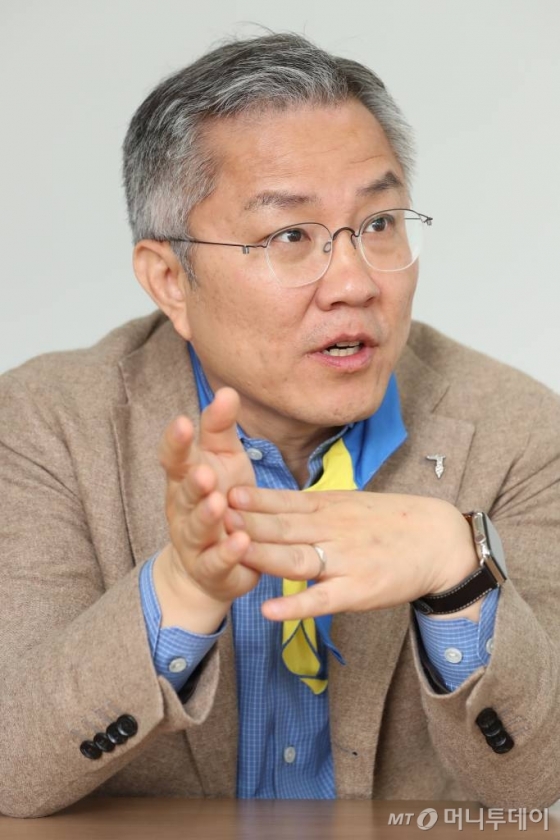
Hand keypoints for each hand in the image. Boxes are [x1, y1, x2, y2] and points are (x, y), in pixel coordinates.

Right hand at [158, 387, 258, 604]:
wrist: (213, 565)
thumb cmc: (222, 499)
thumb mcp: (224, 460)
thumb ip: (221, 429)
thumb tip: (228, 389)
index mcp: (184, 477)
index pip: (174, 458)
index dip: (176, 442)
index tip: (183, 422)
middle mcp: (182, 508)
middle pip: (183, 493)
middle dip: (192, 483)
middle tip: (203, 472)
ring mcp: (193, 541)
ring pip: (197, 527)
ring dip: (206, 517)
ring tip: (218, 504)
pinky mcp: (211, 569)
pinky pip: (217, 561)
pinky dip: (227, 553)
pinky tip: (240, 542)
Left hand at [225, 488, 478, 620]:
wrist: (439, 540)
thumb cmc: (389, 522)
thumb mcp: (348, 503)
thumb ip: (310, 505)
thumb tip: (269, 502)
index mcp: (328, 507)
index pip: (282, 501)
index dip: (249, 499)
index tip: (214, 489)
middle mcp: (333, 529)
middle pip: (282, 526)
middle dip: (244, 523)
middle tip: (208, 515)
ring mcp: (346, 560)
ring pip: (296, 558)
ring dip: (261, 556)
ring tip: (230, 552)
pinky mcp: (360, 590)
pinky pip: (323, 599)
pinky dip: (296, 604)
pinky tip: (269, 610)